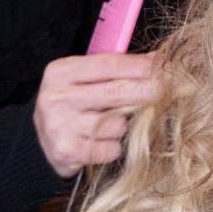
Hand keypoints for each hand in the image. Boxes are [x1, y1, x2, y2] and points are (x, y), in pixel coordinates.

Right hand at [33, 51, 157, 178]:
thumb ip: (118, 69)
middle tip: (173, 88)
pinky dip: (112, 148)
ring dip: (122, 126)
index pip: (110, 64)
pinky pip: (111, 148)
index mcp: (61, 72)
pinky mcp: (67, 152)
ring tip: (106, 125)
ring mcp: (60, 126)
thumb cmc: (72, 106)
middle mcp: (57, 97)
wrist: (39, 144)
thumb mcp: (85, 80)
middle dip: (150, 89)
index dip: (142, 66)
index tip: (167, 68)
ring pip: (117, 124)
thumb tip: (158, 59)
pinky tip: (98, 144)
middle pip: (117, 91)